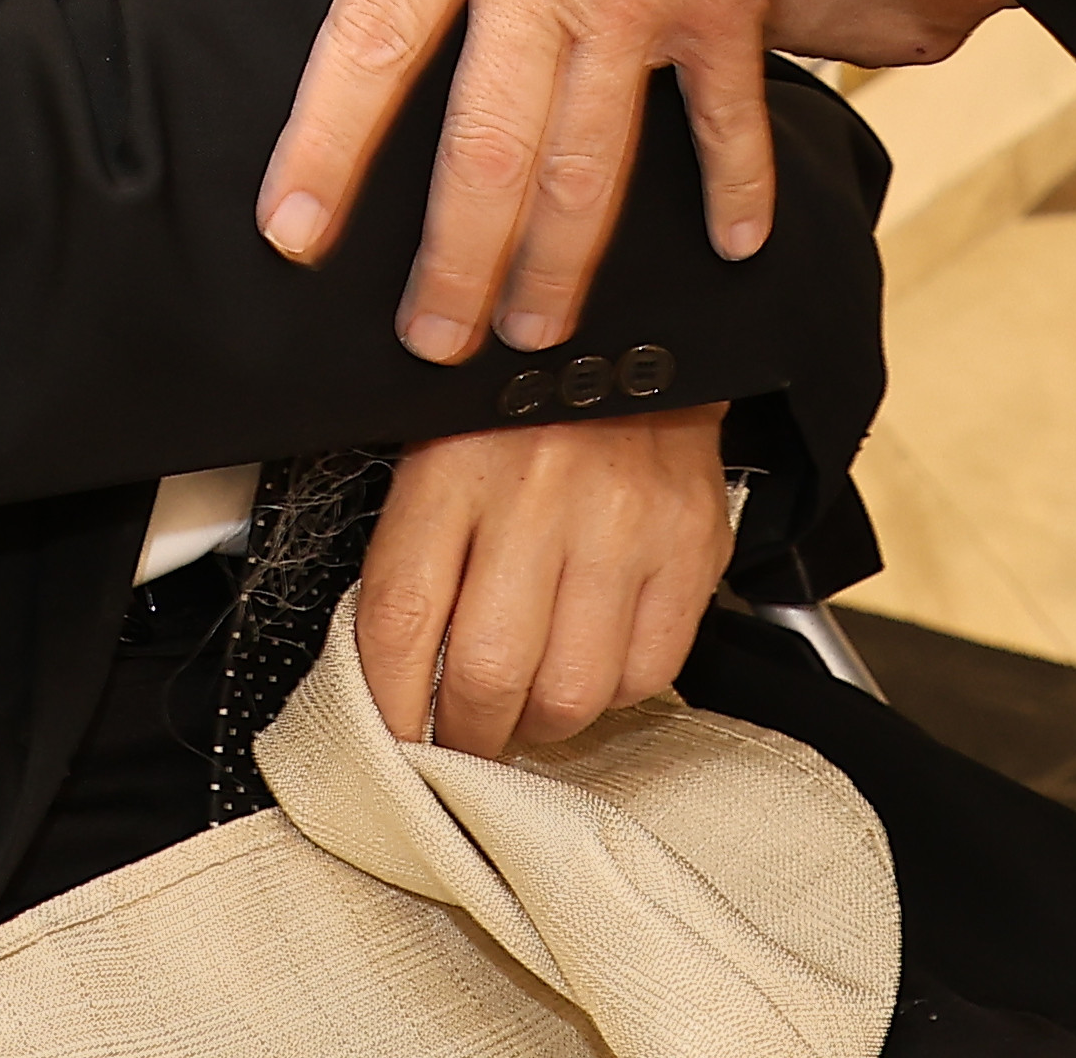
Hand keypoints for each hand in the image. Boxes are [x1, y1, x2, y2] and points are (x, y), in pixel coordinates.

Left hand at [260, 0, 826, 360]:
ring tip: (537, 334)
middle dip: (455, 264)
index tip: (291, 228)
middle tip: (430, 344)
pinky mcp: (722, 11)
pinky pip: (723, 122)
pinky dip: (732, 189)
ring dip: (561, 263)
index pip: (370, 43)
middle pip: (483, 151)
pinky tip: (728, 249)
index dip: (325, 146)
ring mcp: (637, 5)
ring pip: (587, 167)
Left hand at [356, 404, 734, 755]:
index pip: (400, 619)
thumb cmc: (520, 406)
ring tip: (527, 705)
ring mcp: (624, 524)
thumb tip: (388, 679)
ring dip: (539, 724)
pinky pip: (645, 672)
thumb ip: (410, 553)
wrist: (635, 336)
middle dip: (465, 733)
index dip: (386, 705)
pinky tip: (590, 661)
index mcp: (453, 466)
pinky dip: (611, 692)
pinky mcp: (689, 546)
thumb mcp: (435, 447)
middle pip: (487, 672)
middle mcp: (540, 494)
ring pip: (570, 691)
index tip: (389, 739)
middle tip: (460, 738)